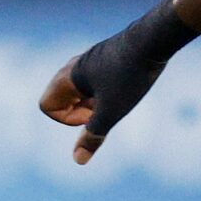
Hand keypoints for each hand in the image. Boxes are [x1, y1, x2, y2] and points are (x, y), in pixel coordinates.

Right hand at [40, 0, 190, 163]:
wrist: (154, 40)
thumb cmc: (130, 75)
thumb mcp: (112, 111)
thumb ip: (94, 135)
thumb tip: (78, 160)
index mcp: (67, 77)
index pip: (46, 106)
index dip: (67, 119)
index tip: (92, 115)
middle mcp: (73, 67)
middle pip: (61, 98)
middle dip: (81, 112)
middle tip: (105, 107)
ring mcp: (89, 61)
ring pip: (80, 90)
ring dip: (94, 102)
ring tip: (118, 97)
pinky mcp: (106, 58)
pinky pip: (94, 81)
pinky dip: (105, 91)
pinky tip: (128, 86)